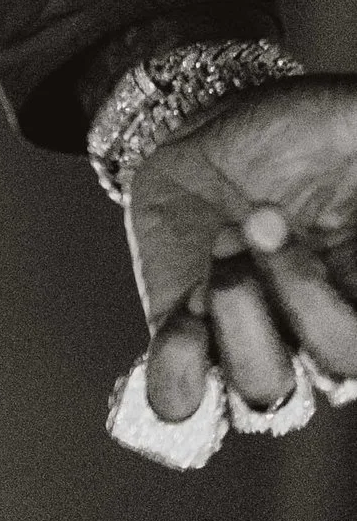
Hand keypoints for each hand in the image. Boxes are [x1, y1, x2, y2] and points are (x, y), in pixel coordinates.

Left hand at [126, 75, 356, 427]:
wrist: (209, 129)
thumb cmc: (305, 133)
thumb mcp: (353, 123)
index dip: (351, 315)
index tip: (314, 228)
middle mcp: (322, 333)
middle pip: (338, 369)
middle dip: (301, 292)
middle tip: (261, 217)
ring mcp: (255, 340)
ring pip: (263, 393)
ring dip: (241, 322)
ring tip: (223, 246)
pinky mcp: (187, 337)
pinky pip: (184, 397)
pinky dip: (181, 371)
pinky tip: (185, 317)